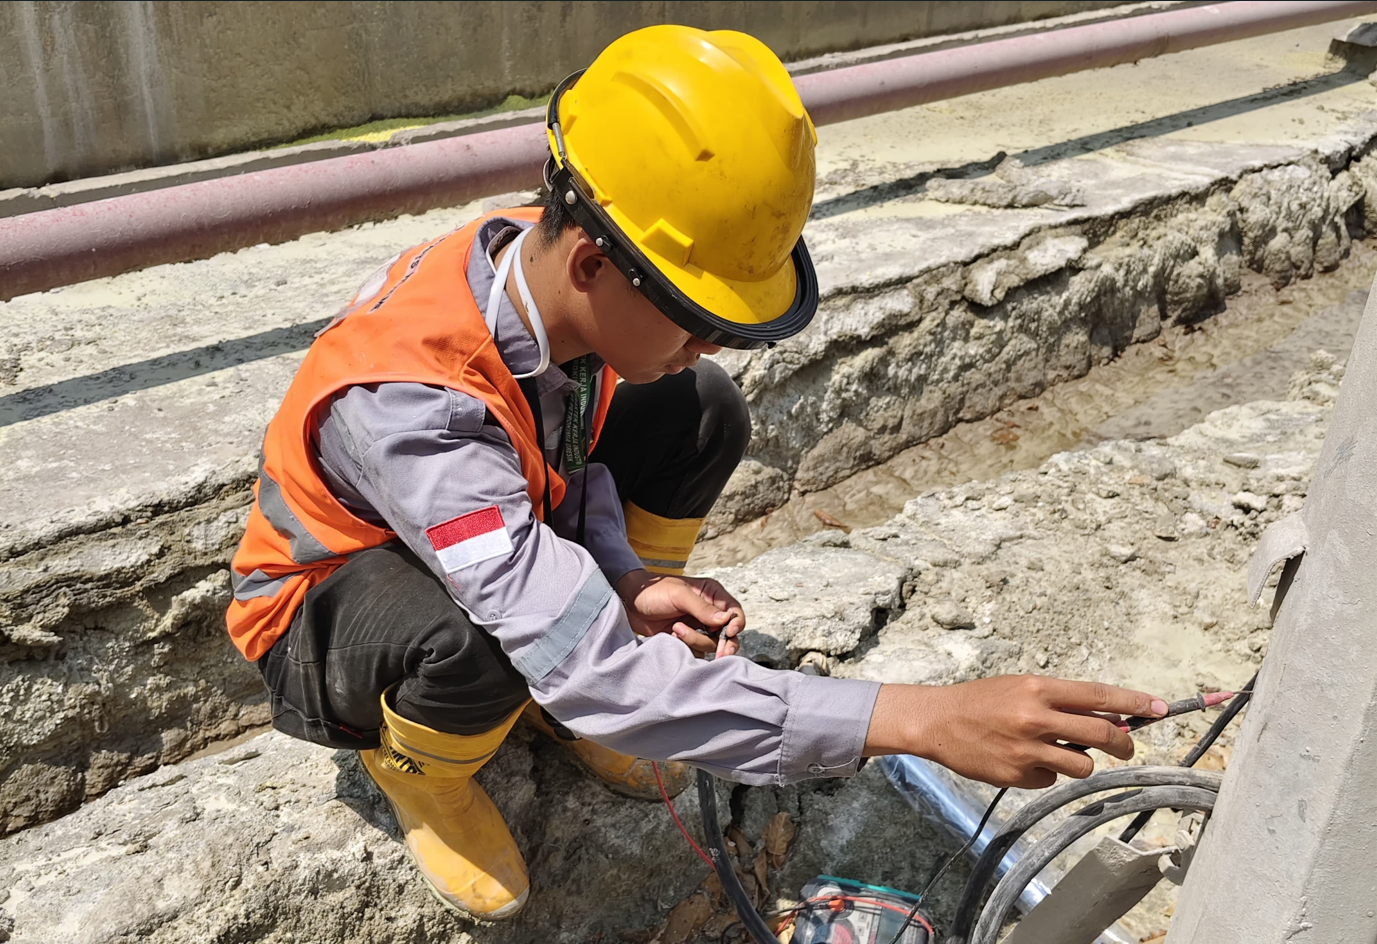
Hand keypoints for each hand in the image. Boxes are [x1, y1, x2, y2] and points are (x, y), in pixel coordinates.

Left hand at [615, 569, 745, 657]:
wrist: (630, 602)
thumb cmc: (654, 591)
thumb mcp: (679, 594)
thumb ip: (702, 607)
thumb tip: (725, 620)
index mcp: (712, 595)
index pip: (734, 612)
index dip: (736, 624)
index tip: (728, 632)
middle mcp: (709, 612)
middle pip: (728, 633)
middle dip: (725, 643)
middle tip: (721, 653)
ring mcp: (698, 627)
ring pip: (711, 644)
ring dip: (695, 640)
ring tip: (676, 629)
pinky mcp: (686, 639)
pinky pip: (696, 651)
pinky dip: (686, 646)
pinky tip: (672, 636)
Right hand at [863, 675, 1168, 788]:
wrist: (937, 721)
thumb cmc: (981, 701)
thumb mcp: (1021, 688)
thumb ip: (1059, 702)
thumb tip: (1104, 717)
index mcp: (1039, 689)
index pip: (1099, 695)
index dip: (1135, 703)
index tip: (1160, 708)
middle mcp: (1037, 718)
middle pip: (1103, 733)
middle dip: (1124, 742)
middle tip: (1127, 745)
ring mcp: (1028, 750)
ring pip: (1083, 765)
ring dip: (1081, 761)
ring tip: (1058, 752)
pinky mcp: (1018, 775)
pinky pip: (1052, 780)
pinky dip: (1046, 774)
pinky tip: (1023, 761)